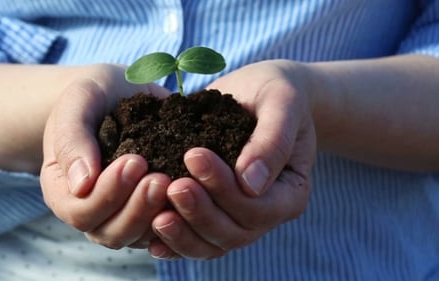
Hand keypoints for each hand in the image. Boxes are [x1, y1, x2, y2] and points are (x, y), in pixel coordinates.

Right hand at [40, 64, 172, 247]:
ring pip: (138, 236)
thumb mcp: (78, 103)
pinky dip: (178, 216)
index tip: (135, 161)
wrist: (119, 93)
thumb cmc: (92, 96)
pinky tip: (193, 193)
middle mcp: (90, 209)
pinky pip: (164, 227)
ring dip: (157, 214)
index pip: (80, 211)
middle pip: (110, 233)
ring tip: (176, 183)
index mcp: (63, 189)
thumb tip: (82, 184)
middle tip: (160, 178)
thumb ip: (72, 138)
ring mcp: (121, 213)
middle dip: (137, 208)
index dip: (107, 194)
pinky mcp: (149, 210)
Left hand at [148, 60, 316, 258]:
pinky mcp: (214, 212)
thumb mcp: (282, 105)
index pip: (257, 207)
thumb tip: (251, 183)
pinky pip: (196, 238)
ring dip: (184, 234)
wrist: (260, 94)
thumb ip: (272, 141)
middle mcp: (265, 213)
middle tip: (172, 184)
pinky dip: (174, 242)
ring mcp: (238, 218)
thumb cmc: (275, 94)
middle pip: (233, 233)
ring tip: (156, 216)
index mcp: (289, 193)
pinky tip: (150, 236)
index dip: (224, 189)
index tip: (193, 155)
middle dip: (200, 212)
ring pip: (212, 244)